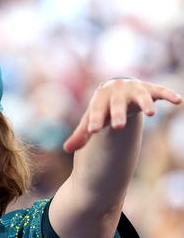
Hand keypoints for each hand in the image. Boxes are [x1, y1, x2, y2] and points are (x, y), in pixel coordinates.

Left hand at [63, 78, 181, 152]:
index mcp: (100, 100)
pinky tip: (178, 101)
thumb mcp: (92, 119)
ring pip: (140, 96)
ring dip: (145, 103)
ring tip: (151, 114)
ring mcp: (134, 90)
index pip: (96, 112)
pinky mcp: (149, 88)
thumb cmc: (101, 108)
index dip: (94, 121)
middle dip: (117, 115)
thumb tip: (66, 149)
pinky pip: (160, 91)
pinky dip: (168, 95)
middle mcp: (116, 92)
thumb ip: (81, 134)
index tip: (92, 132)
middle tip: (118, 127)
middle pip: (116, 105)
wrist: (114, 88)